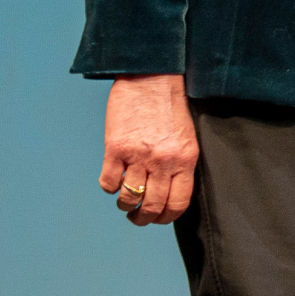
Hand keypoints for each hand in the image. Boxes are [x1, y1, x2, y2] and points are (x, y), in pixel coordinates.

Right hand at [99, 74, 198, 225]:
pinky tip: (114, 177)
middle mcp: (164, 160)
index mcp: (186, 158)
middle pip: (153, 207)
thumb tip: (169, 192)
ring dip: (125, 205)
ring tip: (125, 201)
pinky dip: (109, 186)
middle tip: (137, 217)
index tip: (159, 219)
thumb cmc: (170, 106)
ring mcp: (138, 155)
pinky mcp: (115, 148)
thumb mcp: (185, 136)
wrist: (153, 76)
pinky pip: (108, 183)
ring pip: (128, 199)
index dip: (167, 218)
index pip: (179, 203)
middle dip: (143, 219)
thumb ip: (179, 163)